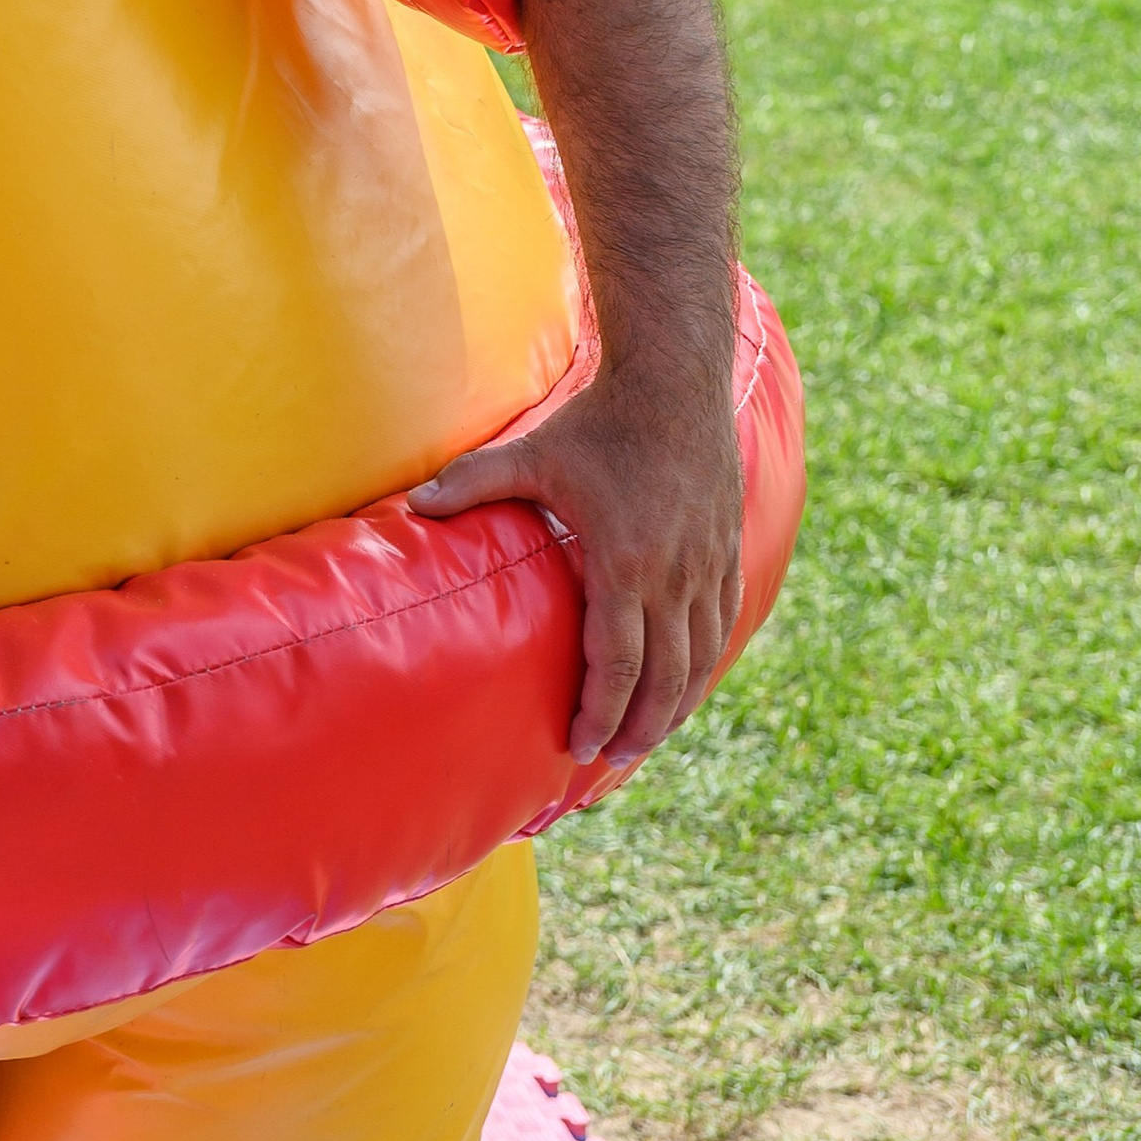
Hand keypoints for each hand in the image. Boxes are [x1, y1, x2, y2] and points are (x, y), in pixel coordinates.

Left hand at [408, 354, 744, 767]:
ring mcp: (708, 563)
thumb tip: (413, 508)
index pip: (617, 661)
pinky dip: (705, 663)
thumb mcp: (532, 451)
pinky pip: (723, 622)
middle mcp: (674, 573)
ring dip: (675, 706)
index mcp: (624, 560)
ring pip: (700, 658)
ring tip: (646, 739)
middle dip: (637, 728)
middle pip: (665, 677)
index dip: (599, 710)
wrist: (675, 379)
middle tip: (608, 761)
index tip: (577, 745)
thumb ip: (472, 482)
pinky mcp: (727, 548)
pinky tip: (687, 682)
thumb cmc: (598, 419)